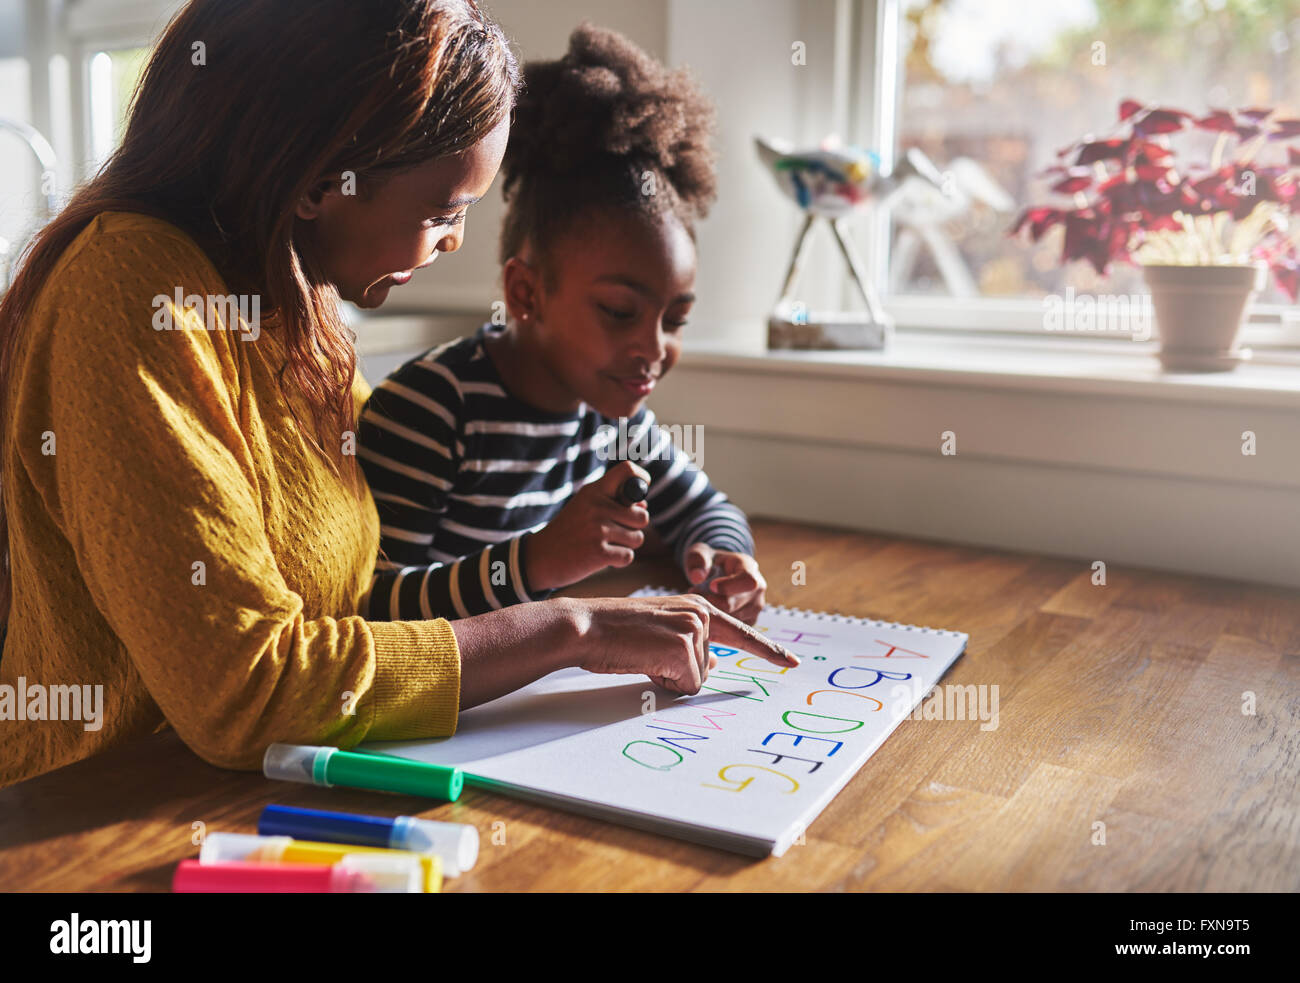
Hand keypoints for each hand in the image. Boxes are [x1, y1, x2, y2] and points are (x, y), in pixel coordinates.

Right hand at [526, 460, 651, 591]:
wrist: (540, 557)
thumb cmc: (568, 532)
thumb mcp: (585, 508)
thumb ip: (613, 503)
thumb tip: (643, 505)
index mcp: (593, 491)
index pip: (626, 471)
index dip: (641, 479)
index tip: (642, 489)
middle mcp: (596, 507)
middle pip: (642, 516)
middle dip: (634, 528)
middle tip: (615, 532)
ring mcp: (598, 530)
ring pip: (637, 538)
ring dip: (626, 546)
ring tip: (605, 545)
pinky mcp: (598, 552)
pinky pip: (628, 556)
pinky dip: (619, 561)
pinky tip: (603, 558)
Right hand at [568, 594, 797, 694]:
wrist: (585, 626)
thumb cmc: (614, 632)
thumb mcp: (660, 631)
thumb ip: (690, 643)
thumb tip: (712, 663)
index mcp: (697, 606)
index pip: (741, 632)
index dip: (769, 651)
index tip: (793, 663)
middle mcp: (702, 614)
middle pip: (707, 667)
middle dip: (678, 673)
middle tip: (646, 654)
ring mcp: (694, 631)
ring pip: (695, 680)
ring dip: (668, 678)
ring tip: (641, 655)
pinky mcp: (683, 649)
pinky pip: (686, 687)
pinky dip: (663, 684)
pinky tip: (644, 662)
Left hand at [684, 544, 766, 623]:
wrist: (717, 574)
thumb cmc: (709, 562)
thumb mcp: (700, 554)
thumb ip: (697, 560)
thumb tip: (697, 576)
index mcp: (749, 567)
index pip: (747, 580)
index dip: (729, 586)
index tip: (710, 586)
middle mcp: (758, 589)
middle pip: (737, 604)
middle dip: (712, 604)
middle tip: (694, 597)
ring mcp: (755, 608)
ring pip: (733, 620)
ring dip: (712, 616)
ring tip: (698, 605)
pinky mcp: (748, 622)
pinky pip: (732, 631)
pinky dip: (716, 627)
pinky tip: (704, 617)